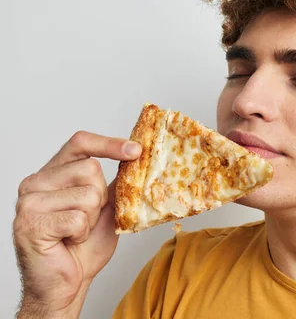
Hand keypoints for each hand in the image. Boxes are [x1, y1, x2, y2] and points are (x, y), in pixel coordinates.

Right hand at [12, 131, 140, 317]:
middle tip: (86, 219)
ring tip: (75, 232)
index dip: (109, 144)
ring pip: (87, 195)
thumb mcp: (106, 208)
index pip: (80, 143)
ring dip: (90, 219)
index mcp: (52, 173)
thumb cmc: (83, 247)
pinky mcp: (30, 223)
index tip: (136, 150)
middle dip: (100, 198)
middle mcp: (36, 182)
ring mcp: (29, 202)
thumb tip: (136, 158)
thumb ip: (114, 183)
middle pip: (90, 169)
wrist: (66, 283)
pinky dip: (81, 234)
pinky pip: (77, 218)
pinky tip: (68, 242)